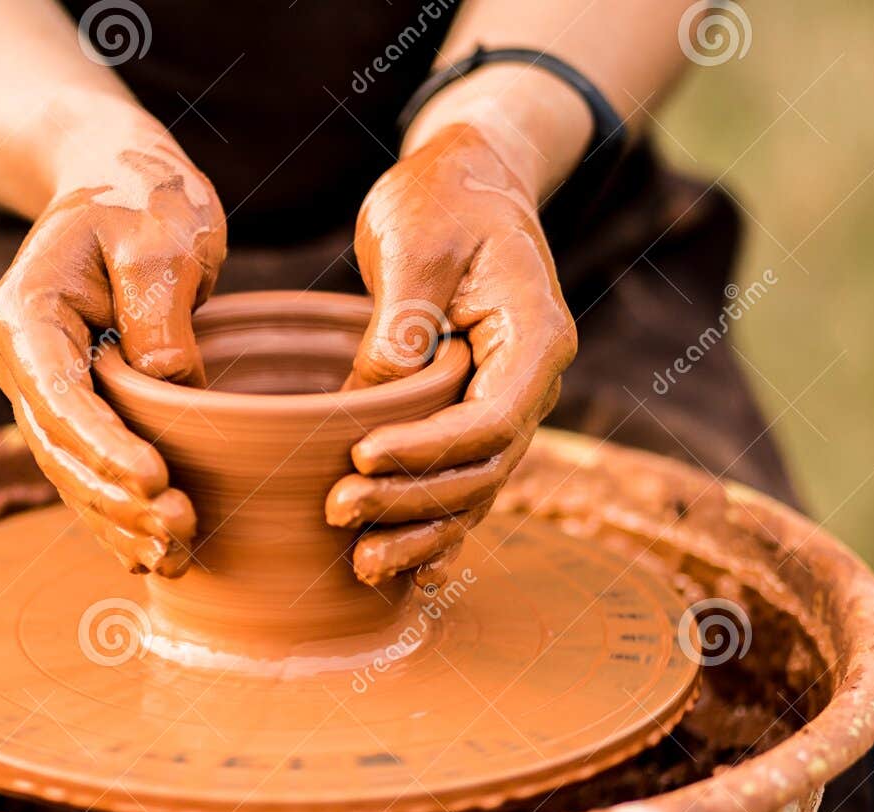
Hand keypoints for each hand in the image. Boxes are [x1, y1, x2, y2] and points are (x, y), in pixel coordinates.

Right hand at [0, 133, 225, 576]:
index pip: (58, 395)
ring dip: (119, 521)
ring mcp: (47, 390)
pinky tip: (157, 556)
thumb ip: (158, 308)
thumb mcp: (160, 234)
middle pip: (61, 448)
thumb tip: (171, 387)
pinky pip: (91, 471)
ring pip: (73, 472)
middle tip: (180, 530)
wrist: (124, 182)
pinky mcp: (80, 407)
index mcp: (28, 312)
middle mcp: (25, 360)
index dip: (103, 448)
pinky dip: (120, 515)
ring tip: (178, 555)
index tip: (156, 483)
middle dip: (116, 499)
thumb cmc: (144, 197)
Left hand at [326, 123, 576, 586]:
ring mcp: (507, 404)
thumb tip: (369, 400)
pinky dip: (430, 526)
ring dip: (419, 531)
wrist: (469, 180)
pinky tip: (396, 568)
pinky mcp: (474, 414)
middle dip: (413, 502)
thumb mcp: (416, 243)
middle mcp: (532, 382)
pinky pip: (460, 482)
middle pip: (483, 469)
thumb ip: (400, 322)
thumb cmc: (442, 199)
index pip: (490, 419)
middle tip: (338, 511)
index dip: (427, 451)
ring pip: (474, 490)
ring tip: (359, 564)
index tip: (359, 457)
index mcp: (535, 337)